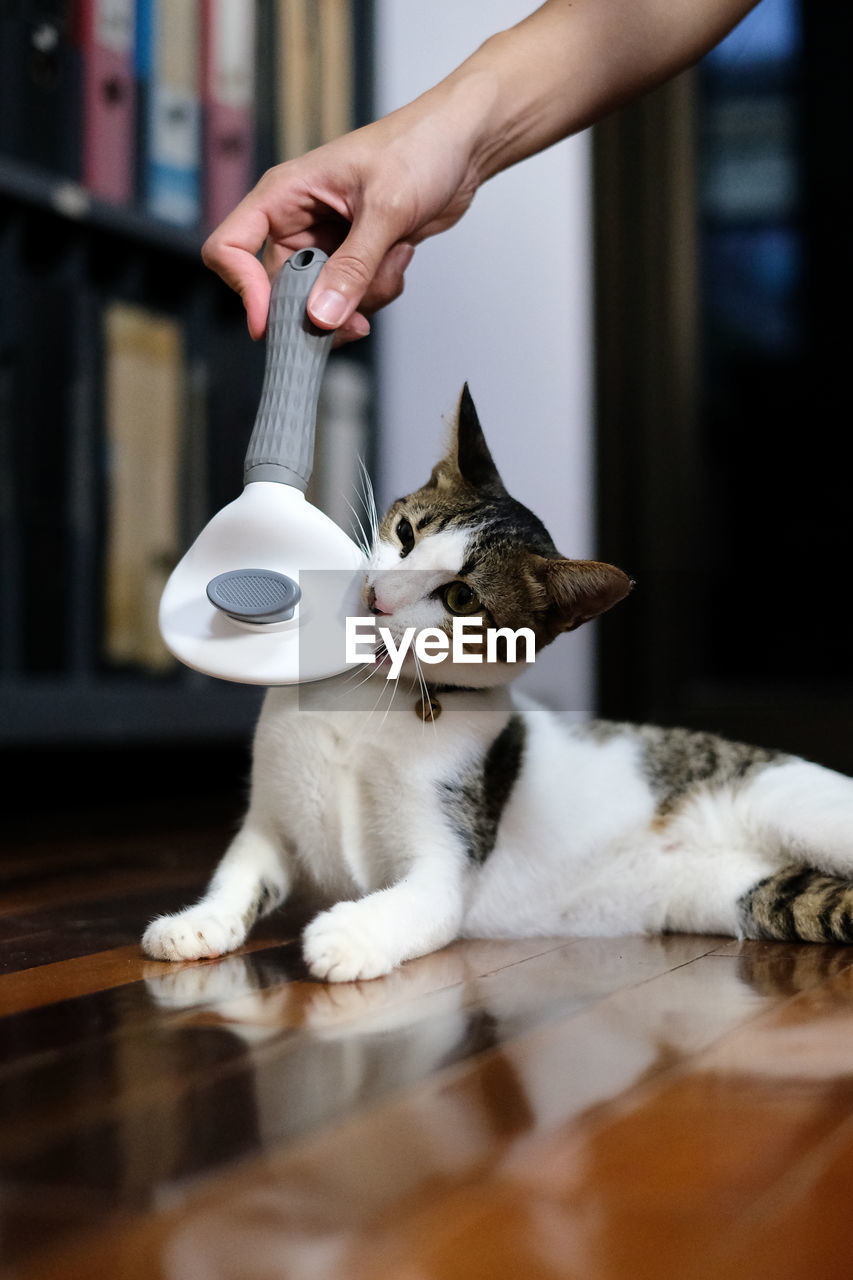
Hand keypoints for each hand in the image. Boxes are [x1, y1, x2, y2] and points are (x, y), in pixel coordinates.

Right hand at [202, 101, 480, 343]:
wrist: (462, 146)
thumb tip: (321, 317)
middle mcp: (298, 221)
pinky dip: (379, 290)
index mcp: (285, 195)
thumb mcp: (385, 209)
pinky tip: (400, 255)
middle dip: (321, 308)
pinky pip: (354, 298)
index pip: (231, 248)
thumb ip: (353, 267)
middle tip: (355, 318)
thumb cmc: (418, 147)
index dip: (244, 290)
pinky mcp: (354, 259)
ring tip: (393, 257)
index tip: (270, 322)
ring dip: (363, 296)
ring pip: (323, 301)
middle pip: (280, 290)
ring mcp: (327, 243)